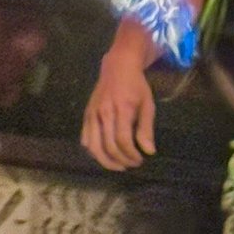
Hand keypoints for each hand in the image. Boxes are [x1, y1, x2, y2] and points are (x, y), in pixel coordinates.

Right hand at [80, 49, 156, 170]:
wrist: (118, 68)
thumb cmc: (136, 86)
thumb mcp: (147, 105)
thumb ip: (146, 129)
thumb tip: (149, 151)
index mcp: (121, 110)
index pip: (123, 140)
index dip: (131, 155)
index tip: (140, 160)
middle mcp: (103, 113)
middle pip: (108, 146)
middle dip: (121, 160)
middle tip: (132, 164)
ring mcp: (92, 115)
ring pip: (93, 146)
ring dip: (106, 161)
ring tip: (118, 165)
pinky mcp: (86, 115)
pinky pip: (85, 139)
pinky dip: (93, 151)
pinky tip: (104, 155)